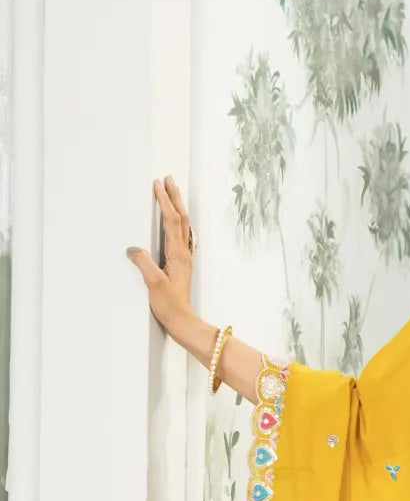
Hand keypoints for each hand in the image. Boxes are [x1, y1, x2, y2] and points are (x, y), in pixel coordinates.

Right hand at [126, 175, 194, 337]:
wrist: (183, 321)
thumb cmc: (169, 305)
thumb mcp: (153, 283)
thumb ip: (143, 262)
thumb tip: (133, 248)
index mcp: (177, 254)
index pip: (171, 220)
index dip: (164, 201)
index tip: (158, 184)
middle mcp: (183, 252)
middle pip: (181, 218)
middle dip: (174, 197)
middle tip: (169, 179)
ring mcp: (184, 258)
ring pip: (183, 226)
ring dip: (177, 207)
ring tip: (172, 193)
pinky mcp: (182, 264)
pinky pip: (181, 236)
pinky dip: (178, 222)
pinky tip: (176, 222)